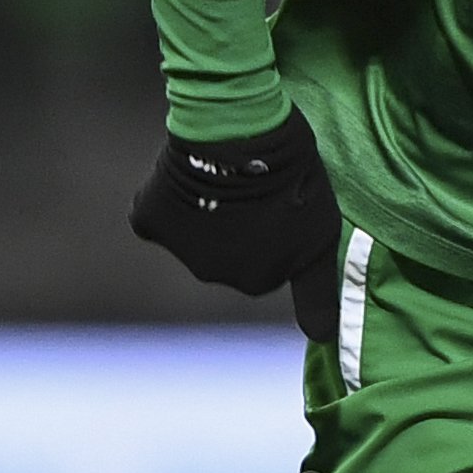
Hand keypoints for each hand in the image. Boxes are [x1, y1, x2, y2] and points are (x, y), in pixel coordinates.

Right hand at [128, 107, 333, 295]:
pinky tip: (186, 174)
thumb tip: (323, 339)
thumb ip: (317, 292)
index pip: (265, 262)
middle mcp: (215, 276)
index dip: (273, 229)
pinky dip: (167, 198)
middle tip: (251, 187)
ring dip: (203, 211)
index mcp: (257, 282)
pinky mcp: (149, 220)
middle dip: (236, 226)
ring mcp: (179, 250)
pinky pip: (158, 213)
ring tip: (223, 174)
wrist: (239, 133)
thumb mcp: (321, 236)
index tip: (279, 203)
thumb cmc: (291, 178)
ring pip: (191, 233)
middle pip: (226, 252)